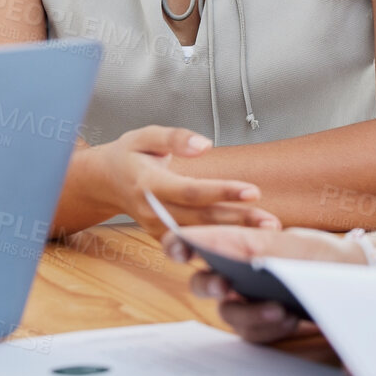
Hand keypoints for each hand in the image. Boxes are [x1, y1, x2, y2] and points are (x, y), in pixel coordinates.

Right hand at [75, 125, 277, 235]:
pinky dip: (220, 240)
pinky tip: (246, 238)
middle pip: (202, 218)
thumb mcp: (144, 135)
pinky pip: (194, 240)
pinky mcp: (164, 237)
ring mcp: (158, 228)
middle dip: (238, 220)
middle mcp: (153, 211)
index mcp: (148, 183)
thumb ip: (174, 137)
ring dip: (235, 233)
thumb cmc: (128, 155)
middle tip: (271, 223)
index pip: (191, 191)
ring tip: (267, 231)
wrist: (104, 182)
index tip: (252, 191)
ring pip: (201, 232)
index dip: (222, 192)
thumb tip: (204, 145)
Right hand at [165, 224, 357, 343]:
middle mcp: (233, 275)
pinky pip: (253, 333)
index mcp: (232, 245)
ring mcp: (246, 302)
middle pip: (203, 284)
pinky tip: (290, 319)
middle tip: (226, 285)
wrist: (351, 277)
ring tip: (279, 308)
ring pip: (229, 314)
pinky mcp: (262, 326)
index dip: (178, 244)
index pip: (194, 243)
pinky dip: (269, 327)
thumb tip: (216, 246)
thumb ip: (251, 244)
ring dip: (250, 313)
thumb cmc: (315, 252)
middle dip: (210, 285)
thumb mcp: (288, 242)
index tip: (179, 249)